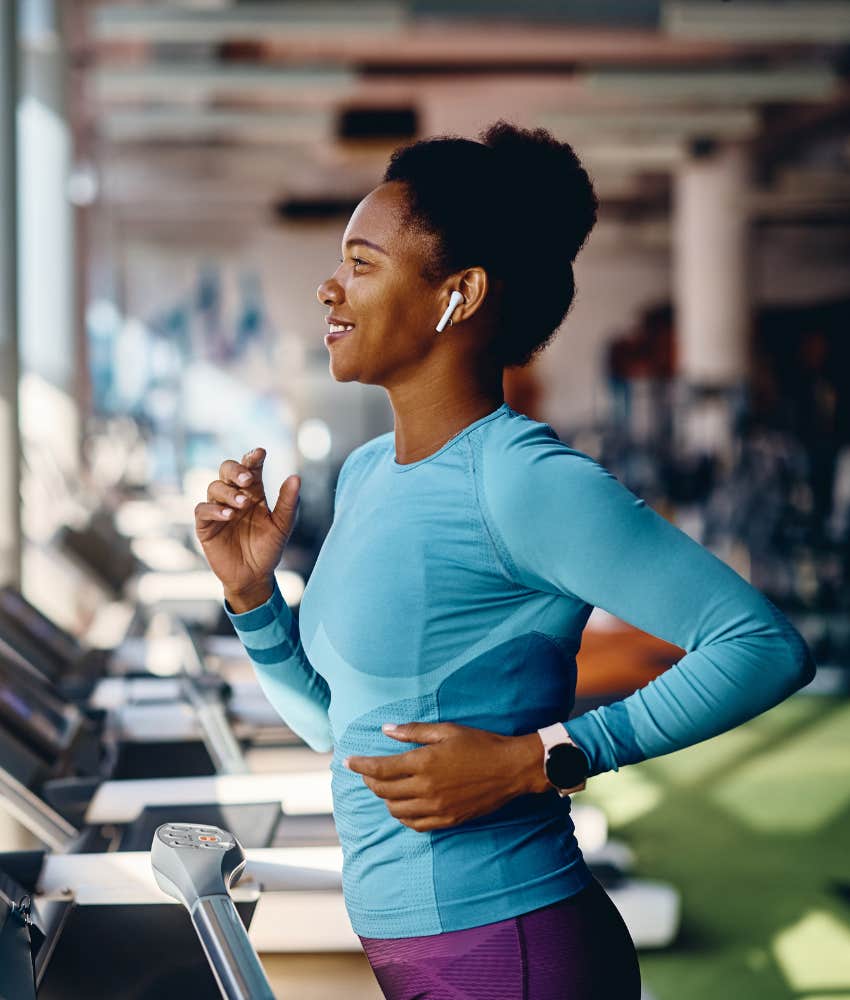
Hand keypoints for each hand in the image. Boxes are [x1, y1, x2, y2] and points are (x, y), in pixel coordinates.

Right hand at [194, 447, 300, 609]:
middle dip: (236, 470)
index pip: (251, 468)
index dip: (253, 458)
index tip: (260, 453)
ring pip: (214, 487)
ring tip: (242, 504)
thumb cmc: (269, 549)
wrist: (254, 577)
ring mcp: (218, 509)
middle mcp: (234, 496)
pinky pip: (203, 510)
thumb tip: (295, 477)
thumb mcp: (282, 526)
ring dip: (228, 492)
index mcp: (253, 493)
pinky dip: (214, 509)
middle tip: (248, 479)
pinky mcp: (205, 526)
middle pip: (227, 470)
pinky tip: (228, 515)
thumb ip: (288, 503)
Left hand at [344, 722, 564, 832]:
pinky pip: (415, 824)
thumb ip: (413, 732)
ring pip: (396, 810)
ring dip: (385, 798)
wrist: (511, 769)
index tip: (348, 762)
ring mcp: (436, 807)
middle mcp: (426, 788)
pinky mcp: (447, 820)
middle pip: (383, 790)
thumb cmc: (480, 744)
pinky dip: (403, 815)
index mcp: (424, 763)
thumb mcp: (446, 731)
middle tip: (366, 772)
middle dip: (369, 781)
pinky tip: (403, 805)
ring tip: (386, 787)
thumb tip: (386, 730)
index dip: (360, 766)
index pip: (380, 769)